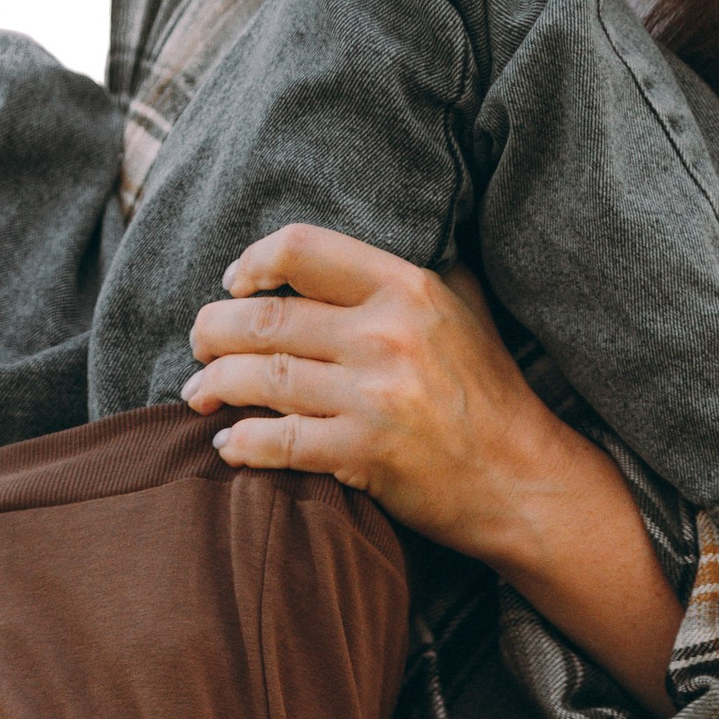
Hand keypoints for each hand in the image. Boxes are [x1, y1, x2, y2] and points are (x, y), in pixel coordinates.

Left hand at [184, 226, 556, 554]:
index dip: (253, 262)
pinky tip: (224, 444)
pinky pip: (281, 442)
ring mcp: (372, 397)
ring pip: (266, 379)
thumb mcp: (464, 305)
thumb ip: (412, 270)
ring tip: (197, 390)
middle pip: (269, 320)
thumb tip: (360, 241)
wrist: (521, 478)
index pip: (303, 251)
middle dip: (215, 330)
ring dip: (217, 384)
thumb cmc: (489, 392)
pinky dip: (243, 443)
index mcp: (405, 287)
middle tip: (197, 341)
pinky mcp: (364, 454)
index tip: (235, 282)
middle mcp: (385, 335)